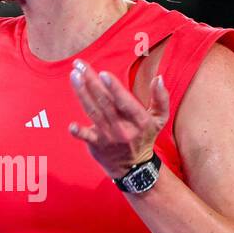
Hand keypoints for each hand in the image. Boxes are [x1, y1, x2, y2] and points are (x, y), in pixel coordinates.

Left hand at [67, 60, 168, 177]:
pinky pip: (87, 138)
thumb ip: (161, 98)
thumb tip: (158, 78)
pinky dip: (79, 132)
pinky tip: (71, 126)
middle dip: (91, 81)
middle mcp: (123, 128)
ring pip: (94, 112)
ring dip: (82, 94)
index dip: (114, 89)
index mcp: (140, 120)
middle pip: (105, 102)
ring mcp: (109, 137)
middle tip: (80, 64)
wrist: (134, 167)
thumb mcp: (159, 119)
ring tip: (74, 76)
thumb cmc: (145, 136)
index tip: (103, 74)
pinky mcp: (97, 145)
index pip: (125, 102)